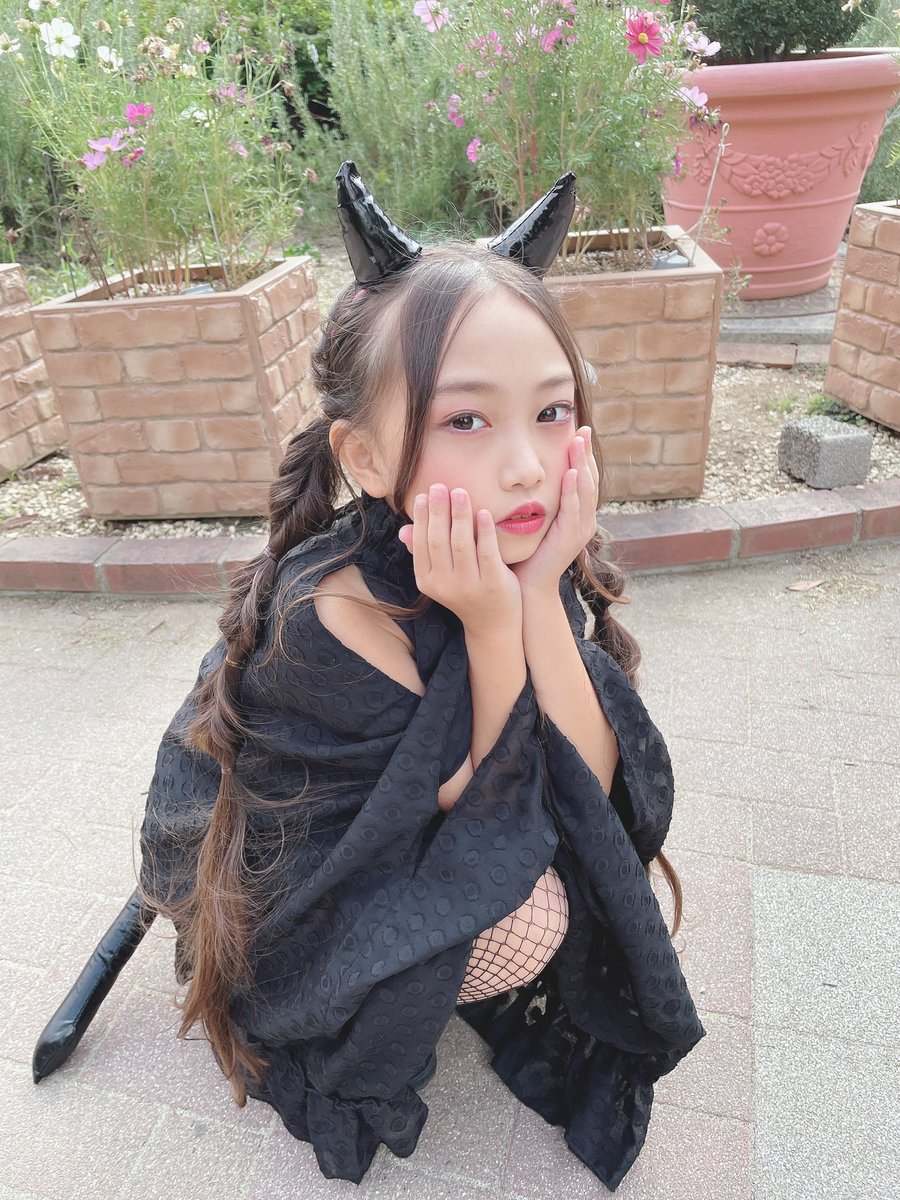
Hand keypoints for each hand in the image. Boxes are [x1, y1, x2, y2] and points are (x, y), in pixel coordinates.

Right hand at [398, 483, 521, 635]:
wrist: (492, 626)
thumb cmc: (466, 593)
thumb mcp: (440, 578)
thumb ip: (425, 554)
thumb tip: (403, 530)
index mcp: (427, 581)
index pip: (422, 543)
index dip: (422, 517)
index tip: (424, 494)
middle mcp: (444, 585)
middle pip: (439, 540)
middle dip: (438, 510)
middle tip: (440, 486)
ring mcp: (468, 586)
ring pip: (461, 543)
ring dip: (460, 514)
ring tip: (460, 492)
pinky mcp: (493, 584)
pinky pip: (487, 552)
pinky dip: (484, 530)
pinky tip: (484, 512)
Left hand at [510, 426, 599, 595]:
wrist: (528, 585)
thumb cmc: (528, 552)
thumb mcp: (536, 518)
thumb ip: (538, 497)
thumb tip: (526, 472)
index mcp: (578, 514)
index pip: (584, 477)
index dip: (583, 454)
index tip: (579, 431)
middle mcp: (585, 520)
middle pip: (589, 479)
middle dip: (586, 454)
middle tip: (583, 429)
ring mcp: (581, 530)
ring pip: (585, 491)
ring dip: (582, 465)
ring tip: (578, 443)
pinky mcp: (571, 539)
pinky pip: (574, 511)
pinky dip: (573, 491)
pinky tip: (570, 473)